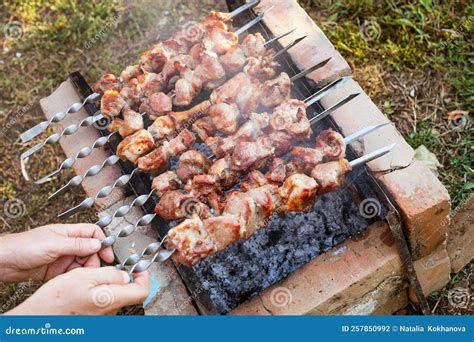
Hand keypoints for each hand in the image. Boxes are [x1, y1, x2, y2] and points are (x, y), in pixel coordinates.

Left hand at [0, 224, 113, 282]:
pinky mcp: (56, 271)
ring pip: (82, 264)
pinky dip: (75, 278)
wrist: (3, 263)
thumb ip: (77, 244)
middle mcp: (67, 245)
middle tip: (92, 268)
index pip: (93, 232)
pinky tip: (72, 281)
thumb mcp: (54, 244)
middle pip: (90, 251)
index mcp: (68, 232)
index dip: (102, 242)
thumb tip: (97, 243)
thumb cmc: (22, 246)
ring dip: (84, 270)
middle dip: (94, 260)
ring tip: (80, 276)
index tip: (107, 254)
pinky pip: (72, 274)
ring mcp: (62, 258)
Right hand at [7, 267, 149, 314]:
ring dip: (108, 284)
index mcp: (111, 300)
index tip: (139, 267)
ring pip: (114, 296)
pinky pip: (103, 302)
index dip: (143, 276)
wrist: (37, 319)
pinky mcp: (92, 318)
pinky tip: (84, 287)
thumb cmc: (56, 300)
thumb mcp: (85, 276)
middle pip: (128, 292)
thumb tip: (125, 275)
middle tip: (111, 266)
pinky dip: (98, 291)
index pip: (142, 291)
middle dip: (122, 277)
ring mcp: (101, 317)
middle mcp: (109, 312)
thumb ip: (109, 274)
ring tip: (91, 276)